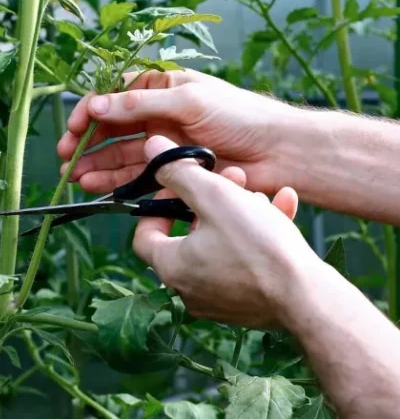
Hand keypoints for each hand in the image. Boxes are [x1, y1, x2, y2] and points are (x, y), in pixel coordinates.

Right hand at [57, 69, 299, 195]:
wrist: (279, 152)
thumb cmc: (239, 115)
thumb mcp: (188, 100)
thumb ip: (140, 105)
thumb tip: (98, 104)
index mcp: (162, 89)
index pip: (116, 96)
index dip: (92, 110)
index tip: (74, 127)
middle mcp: (158, 115)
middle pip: (112, 128)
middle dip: (87, 142)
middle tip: (65, 157)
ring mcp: (163, 144)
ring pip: (120, 154)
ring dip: (96, 164)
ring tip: (75, 177)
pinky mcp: (171, 172)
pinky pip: (136, 176)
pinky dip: (115, 181)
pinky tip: (96, 186)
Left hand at [135, 135, 320, 328]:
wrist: (309, 299)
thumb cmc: (257, 247)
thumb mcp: (215, 196)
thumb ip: (180, 172)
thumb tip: (151, 148)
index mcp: (171, 267)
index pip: (144, 235)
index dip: (158, 206)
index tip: (181, 188)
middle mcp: (189, 289)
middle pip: (188, 236)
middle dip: (210, 202)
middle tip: (232, 181)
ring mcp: (219, 301)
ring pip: (222, 246)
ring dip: (238, 215)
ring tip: (260, 195)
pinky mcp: (249, 305)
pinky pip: (246, 264)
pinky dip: (259, 238)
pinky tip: (283, 207)